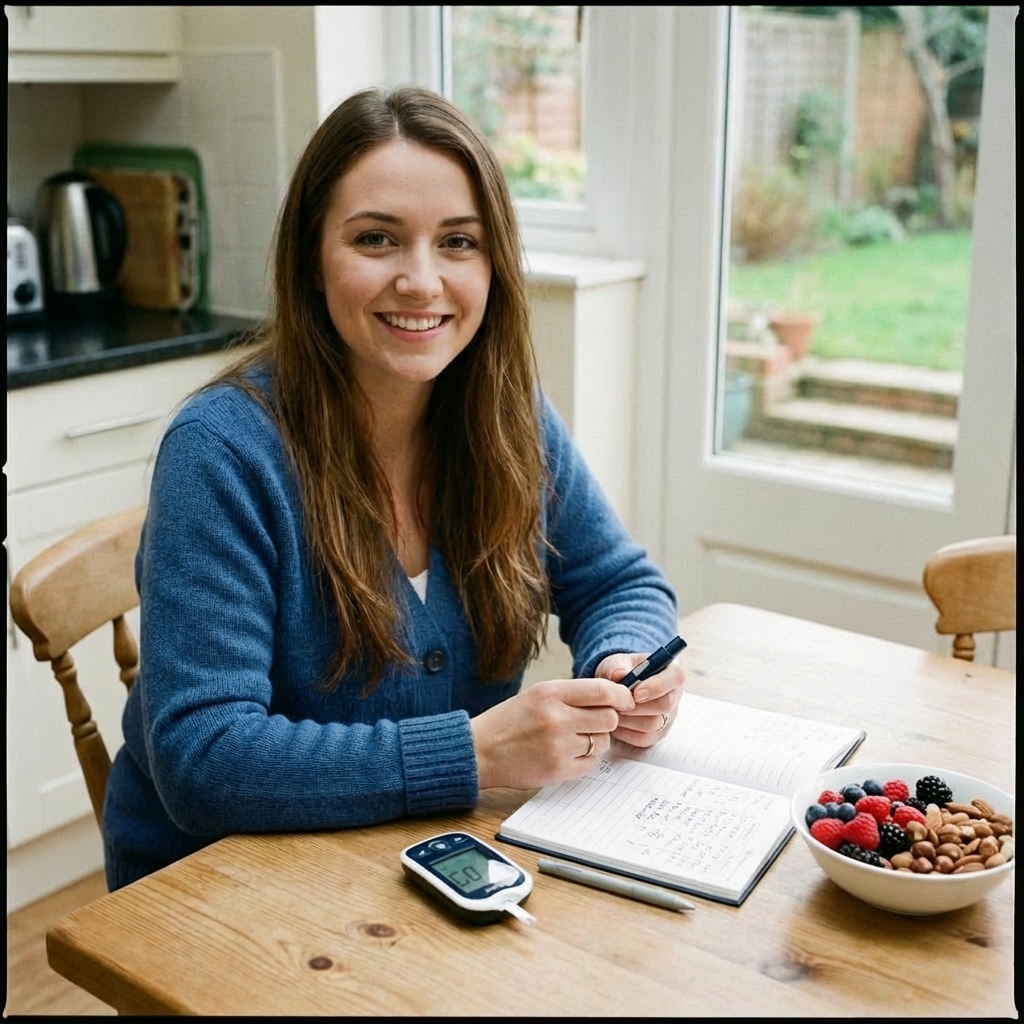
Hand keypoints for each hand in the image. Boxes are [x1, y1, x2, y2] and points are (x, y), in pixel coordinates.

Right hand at [471, 678, 634, 789]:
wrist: (481, 750)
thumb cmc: (511, 720)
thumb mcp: (538, 694)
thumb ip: (573, 693)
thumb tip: (612, 696)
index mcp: (550, 693)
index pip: (602, 690)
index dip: (620, 696)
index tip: (624, 700)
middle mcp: (556, 718)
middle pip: (609, 718)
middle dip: (608, 720)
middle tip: (594, 722)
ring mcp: (557, 746)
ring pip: (602, 741)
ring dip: (596, 740)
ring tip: (574, 739)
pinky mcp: (558, 769)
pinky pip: (591, 763)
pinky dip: (585, 759)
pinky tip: (566, 753)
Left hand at [595, 651, 684, 747]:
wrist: (614, 690)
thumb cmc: (619, 671)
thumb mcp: (614, 663)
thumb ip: (615, 667)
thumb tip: (619, 675)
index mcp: (670, 671)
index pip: (676, 677)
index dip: (657, 686)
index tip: (636, 693)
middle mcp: (674, 695)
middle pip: (665, 704)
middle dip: (638, 705)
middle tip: (618, 703)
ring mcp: (668, 717)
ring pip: (653, 724)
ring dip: (629, 718)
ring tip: (614, 709)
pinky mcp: (656, 734)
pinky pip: (643, 738)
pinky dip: (625, 731)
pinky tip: (616, 720)